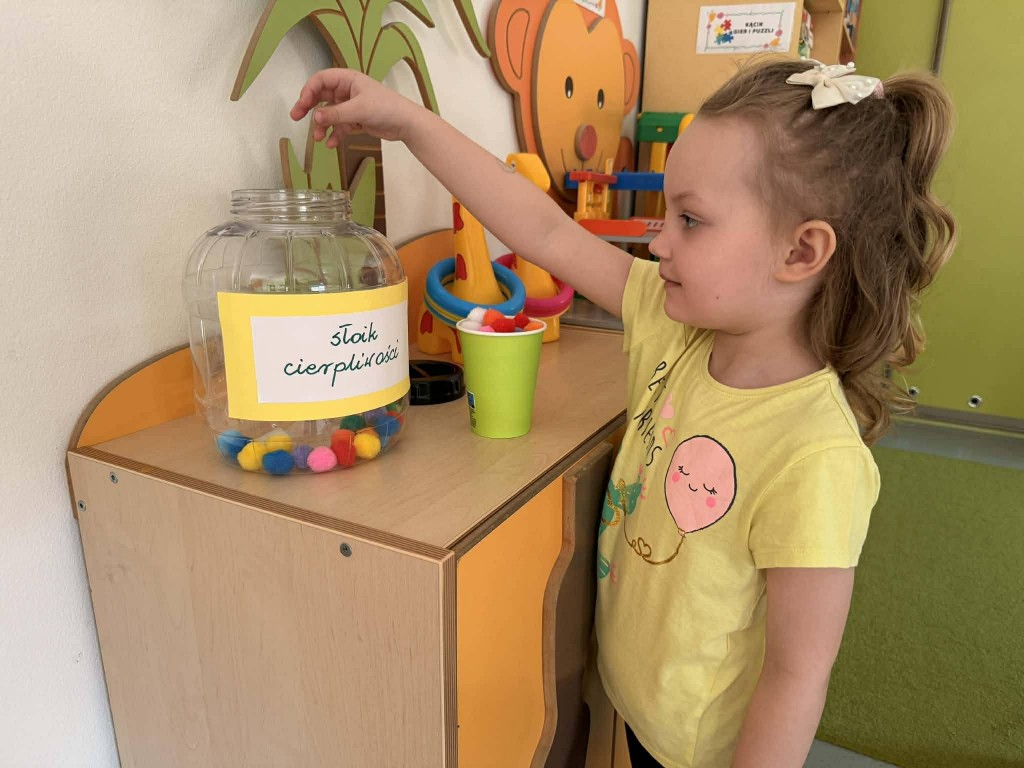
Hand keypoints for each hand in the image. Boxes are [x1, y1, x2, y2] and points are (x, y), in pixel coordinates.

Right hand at [290, 69, 420, 144]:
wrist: (406, 124)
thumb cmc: (386, 108)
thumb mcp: (359, 109)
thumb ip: (335, 114)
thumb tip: (315, 117)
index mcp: (348, 79)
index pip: (320, 80)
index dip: (308, 91)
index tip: (302, 105)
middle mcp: (347, 90)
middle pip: (321, 96)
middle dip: (309, 107)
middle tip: (295, 117)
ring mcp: (351, 106)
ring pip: (329, 114)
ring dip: (322, 125)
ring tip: (318, 138)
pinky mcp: (356, 120)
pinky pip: (339, 126)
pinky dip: (334, 134)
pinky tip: (331, 144)